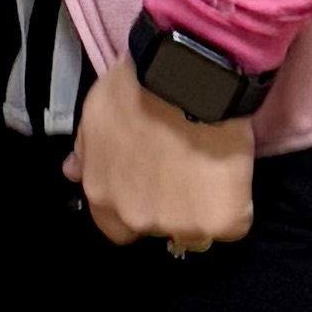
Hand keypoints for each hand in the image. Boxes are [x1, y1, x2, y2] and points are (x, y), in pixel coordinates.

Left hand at [65, 67, 253, 254]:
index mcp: (101, 195)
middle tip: (182, 172)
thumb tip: (75, 172)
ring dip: (201, 209)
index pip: (116, 228)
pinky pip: (231, 226)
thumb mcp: (94, 119)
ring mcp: (177, 223)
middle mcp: (135, 218)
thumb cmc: (135, 91)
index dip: (136, 207)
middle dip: (167, 208)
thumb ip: (87, 154)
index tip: (151, 188)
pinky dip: (235, 205)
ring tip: (208, 170)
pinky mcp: (219, 222)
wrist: (183, 81)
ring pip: (194, 231)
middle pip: (156, 229)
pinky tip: (231, 177)